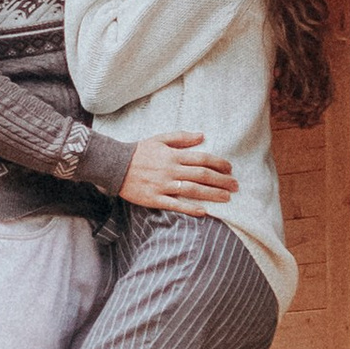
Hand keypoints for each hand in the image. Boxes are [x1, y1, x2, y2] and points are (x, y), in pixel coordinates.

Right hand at [120, 132, 235, 209]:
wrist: (114, 165)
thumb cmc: (138, 152)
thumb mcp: (159, 139)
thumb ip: (181, 137)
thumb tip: (202, 136)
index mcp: (173, 155)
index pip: (202, 159)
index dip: (219, 163)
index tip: (230, 169)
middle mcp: (171, 170)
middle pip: (202, 175)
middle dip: (221, 181)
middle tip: (235, 186)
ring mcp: (163, 185)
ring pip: (192, 190)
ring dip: (212, 194)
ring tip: (227, 198)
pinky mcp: (155, 198)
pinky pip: (175, 205)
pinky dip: (190, 208)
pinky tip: (203, 212)